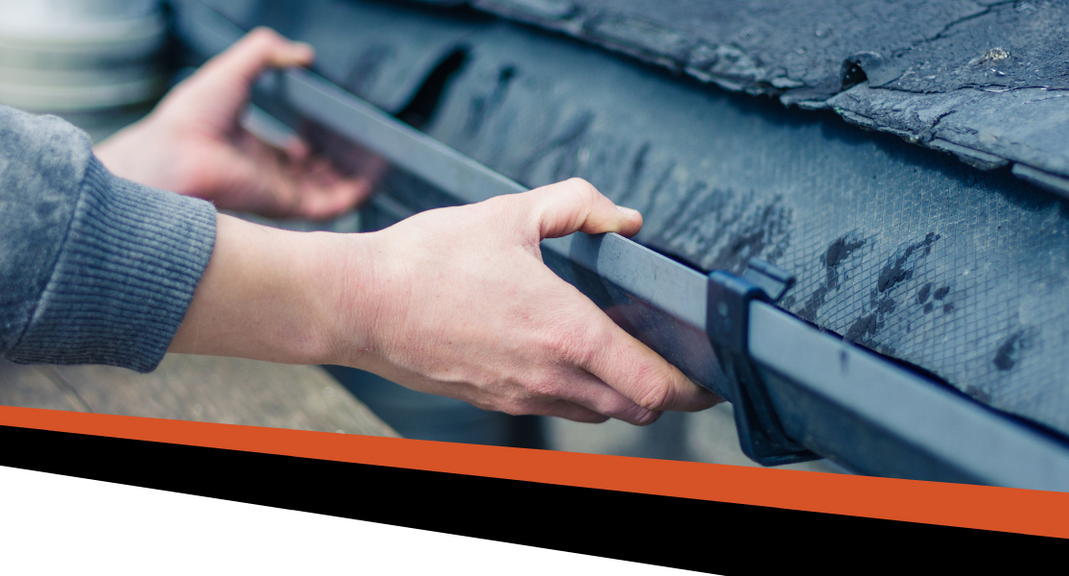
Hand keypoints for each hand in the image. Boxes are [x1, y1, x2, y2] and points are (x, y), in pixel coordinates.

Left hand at [95, 28, 371, 219]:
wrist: (175, 154)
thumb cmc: (190, 117)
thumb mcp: (233, 69)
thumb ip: (266, 53)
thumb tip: (301, 53)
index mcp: (248, 146)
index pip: (287, 152)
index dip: (311, 143)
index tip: (331, 132)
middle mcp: (263, 172)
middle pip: (309, 175)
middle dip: (335, 166)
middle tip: (360, 152)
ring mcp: (274, 190)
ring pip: (323, 192)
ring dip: (350, 181)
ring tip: (376, 165)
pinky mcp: (284, 204)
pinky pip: (327, 206)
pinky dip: (351, 196)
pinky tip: (369, 181)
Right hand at [169, 179, 722, 423]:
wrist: (358, 304)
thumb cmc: (425, 261)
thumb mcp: (509, 213)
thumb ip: (577, 205)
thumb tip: (620, 217)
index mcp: (565, 330)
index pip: (652, 383)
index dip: (692, 385)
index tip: (710, 374)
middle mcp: (549, 375)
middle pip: (636, 409)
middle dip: (664, 391)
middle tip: (675, 361)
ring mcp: (520, 395)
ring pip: (597, 414)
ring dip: (620, 394)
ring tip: (624, 357)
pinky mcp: (495, 401)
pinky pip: (556, 408)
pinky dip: (578, 393)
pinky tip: (567, 357)